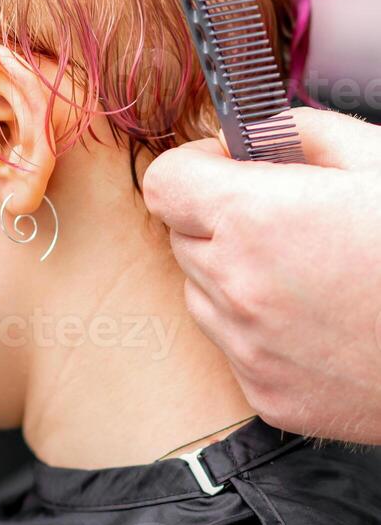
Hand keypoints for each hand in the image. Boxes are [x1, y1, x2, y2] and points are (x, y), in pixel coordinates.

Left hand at [142, 107, 380, 443]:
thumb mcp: (377, 160)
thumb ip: (300, 131)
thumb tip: (254, 130)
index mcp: (254, 218)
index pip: (164, 183)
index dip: (193, 166)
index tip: (223, 167)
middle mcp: (237, 287)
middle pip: (181, 235)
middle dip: (216, 217)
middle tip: (280, 217)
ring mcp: (250, 348)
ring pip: (201, 291)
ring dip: (232, 273)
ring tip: (305, 272)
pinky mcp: (268, 394)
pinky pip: (232, 344)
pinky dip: (257, 328)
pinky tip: (317, 318)